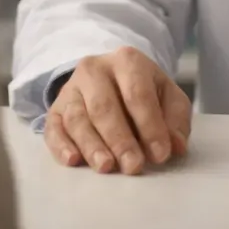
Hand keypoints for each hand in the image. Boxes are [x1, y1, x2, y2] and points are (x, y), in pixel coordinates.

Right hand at [45, 46, 192, 174]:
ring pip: (76, 118)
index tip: (160, 154)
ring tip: (106, 167)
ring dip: (91, 145)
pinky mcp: (54, 108)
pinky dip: (61, 145)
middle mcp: (94, 69)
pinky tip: (73, 161)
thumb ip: (176, 119)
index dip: (150, 125)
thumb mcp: (167, 96)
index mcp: (127, 61)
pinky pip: (53, 127)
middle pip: (104, 106)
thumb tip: (175, 146)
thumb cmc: (142, 91)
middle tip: (133, 166)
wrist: (109, 77)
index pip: (137, 94)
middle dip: (120, 139)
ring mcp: (71, 88)